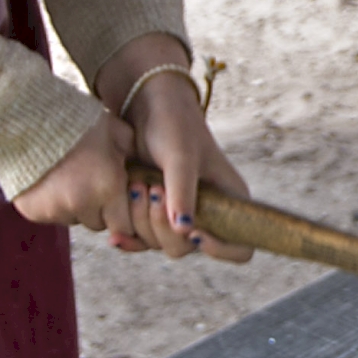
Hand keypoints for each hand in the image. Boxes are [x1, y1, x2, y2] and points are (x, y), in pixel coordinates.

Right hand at [12, 112, 140, 244]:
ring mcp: (56, 210)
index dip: (123, 212)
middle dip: (102, 210)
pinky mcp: (34, 212)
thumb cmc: (80, 124)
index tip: (119, 197)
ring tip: (73, 178)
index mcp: (109, 188)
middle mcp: (83, 204)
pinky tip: (54, 182)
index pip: (125, 225)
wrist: (31, 120)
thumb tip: (151, 175)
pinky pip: (52, 216)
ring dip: (79, 208)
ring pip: (76, 219)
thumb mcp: (118, 134)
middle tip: (95, 184)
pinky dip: (54, 204)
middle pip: (100, 224)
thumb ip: (135, 158)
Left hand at [123, 71, 255, 262]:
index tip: (195, 232)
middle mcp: (209, 213)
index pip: (241, 247)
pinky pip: (143, 241)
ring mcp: (180, 215)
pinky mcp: (155, 214)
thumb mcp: (181, 156)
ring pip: (162, 244)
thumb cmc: (174, 124)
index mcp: (231, 200)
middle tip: (153, 189)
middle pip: (189, 247)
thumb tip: (185, 229)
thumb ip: (183, 191)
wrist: (145, 107)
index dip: (222, 249)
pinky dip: (129, 238)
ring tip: (135, 186)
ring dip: (142, 222)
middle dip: (164, 226)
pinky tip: (116, 236)